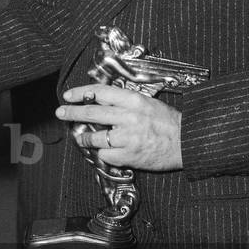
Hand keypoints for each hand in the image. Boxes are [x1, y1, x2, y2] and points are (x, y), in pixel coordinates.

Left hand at [57, 84, 182, 170]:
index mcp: (132, 100)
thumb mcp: (147, 102)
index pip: (99, 92)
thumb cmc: (168, 121)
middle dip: (72, 113)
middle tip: (60, 113)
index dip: (80, 93)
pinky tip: (107, 151)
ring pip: (94, 137)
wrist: (187, 142)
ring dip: (84, 138)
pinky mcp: (129, 155)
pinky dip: (104, 153)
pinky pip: (106, 154)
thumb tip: (101, 100)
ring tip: (80, 138)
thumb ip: (125, 101)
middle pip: (91, 113)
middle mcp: (127, 116)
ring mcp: (127, 137)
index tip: (68, 95)